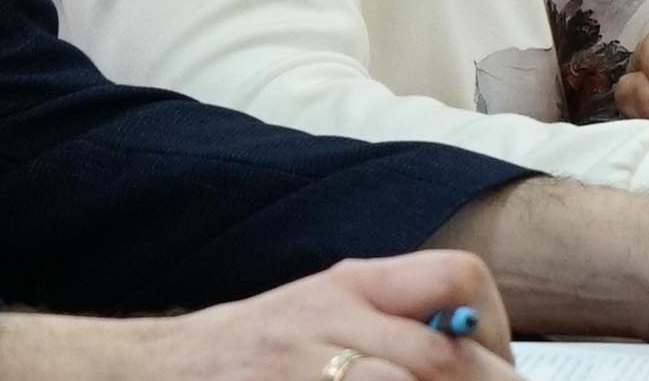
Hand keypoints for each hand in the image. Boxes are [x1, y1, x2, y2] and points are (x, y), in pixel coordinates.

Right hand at [0, 251, 514, 380]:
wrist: (146, 370)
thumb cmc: (241, 351)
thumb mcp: (316, 312)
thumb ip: (387, 323)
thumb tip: (474, 349)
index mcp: (347, 285)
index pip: (452, 276)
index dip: (495, 325)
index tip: (502, 362)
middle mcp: (327, 321)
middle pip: (437, 357)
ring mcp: (301, 369)